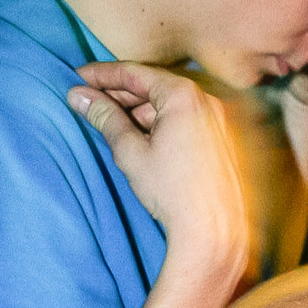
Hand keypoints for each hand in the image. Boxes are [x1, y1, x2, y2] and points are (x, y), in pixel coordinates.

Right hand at [68, 61, 251, 284]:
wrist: (216, 234)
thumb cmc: (174, 194)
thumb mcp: (130, 152)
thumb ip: (105, 118)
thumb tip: (79, 96)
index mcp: (184, 95)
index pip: (135, 73)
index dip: (102, 75)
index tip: (79, 77)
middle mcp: (208, 101)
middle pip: (155, 87)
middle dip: (121, 94)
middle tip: (91, 101)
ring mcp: (222, 121)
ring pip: (173, 107)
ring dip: (142, 112)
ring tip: (113, 123)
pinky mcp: (228, 142)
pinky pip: (189, 122)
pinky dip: (165, 125)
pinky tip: (144, 139)